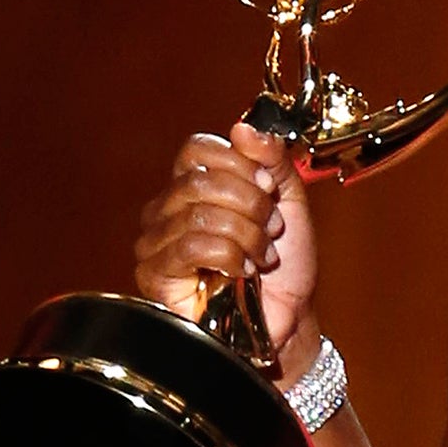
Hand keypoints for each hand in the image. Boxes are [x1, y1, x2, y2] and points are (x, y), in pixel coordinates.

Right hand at [133, 121, 317, 353]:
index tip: (270, 188)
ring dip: (246, 234)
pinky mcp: (156, 275)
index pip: (197, 148)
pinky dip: (230, 255)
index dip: (240, 164)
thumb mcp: (291, 202)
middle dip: (250, 204)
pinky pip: (190, 246)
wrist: (289, 318)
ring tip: (262, 255)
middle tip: (271, 229)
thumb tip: (243, 127)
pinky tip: (243, 271)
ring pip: (198, 214)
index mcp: (196, 185)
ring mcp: (157, 242)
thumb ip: (274, 160)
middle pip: (198, 180)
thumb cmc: (285, 266)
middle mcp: (168, 209)